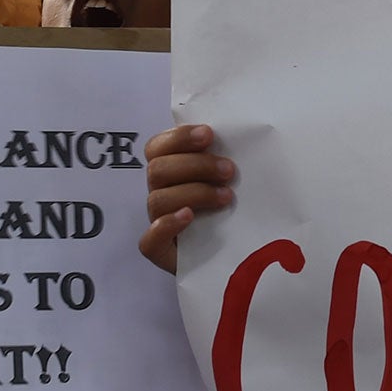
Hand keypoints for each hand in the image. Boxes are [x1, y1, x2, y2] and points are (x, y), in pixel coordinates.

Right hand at [140, 124, 236, 273]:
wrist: (239, 256)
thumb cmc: (236, 210)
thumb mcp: (232, 180)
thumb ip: (227, 157)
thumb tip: (242, 135)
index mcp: (171, 171)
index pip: (157, 147)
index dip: (179, 137)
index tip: (209, 134)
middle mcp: (161, 193)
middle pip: (158, 170)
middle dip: (196, 165)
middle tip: (229, 170)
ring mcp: (158, 222)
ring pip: (157, 200)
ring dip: (194, 193)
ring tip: (227, 196)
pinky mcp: (160, 251)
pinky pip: (149, 240)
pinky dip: (167, 224)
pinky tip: (190, 217)